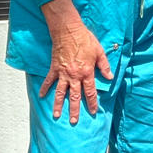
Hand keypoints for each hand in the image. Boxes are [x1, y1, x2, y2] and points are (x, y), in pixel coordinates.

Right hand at [40, 0, 112, 123]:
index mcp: (87, 73)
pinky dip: (45, 89)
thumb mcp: (100, 52)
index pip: (90, 92)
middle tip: (74, 121)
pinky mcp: (54, 68)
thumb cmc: (86, 40)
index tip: (93, 112)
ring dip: (58, 105)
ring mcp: (63, 73)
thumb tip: (110, 77)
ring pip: (60, 93)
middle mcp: (74, 76)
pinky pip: (48, 81)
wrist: (69, 31)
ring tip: (57, 116)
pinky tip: (42, 96)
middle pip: (74, 96)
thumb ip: (105, 66)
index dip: (92, 103)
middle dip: (74, 110)